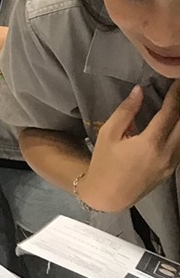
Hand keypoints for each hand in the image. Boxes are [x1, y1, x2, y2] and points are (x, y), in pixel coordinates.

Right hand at [77, 80, 179, 212]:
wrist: (109, 195)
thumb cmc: (105, 162)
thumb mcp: (109, 133)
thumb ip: (126, 111)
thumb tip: (140, 91)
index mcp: (150, 143)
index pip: (170, 114)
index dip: (175, 96)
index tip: (177, 82)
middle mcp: (167, 153)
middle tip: (179, 91)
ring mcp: (172, 164)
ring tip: (178, 106)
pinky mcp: (171, 169)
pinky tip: (176, 124)